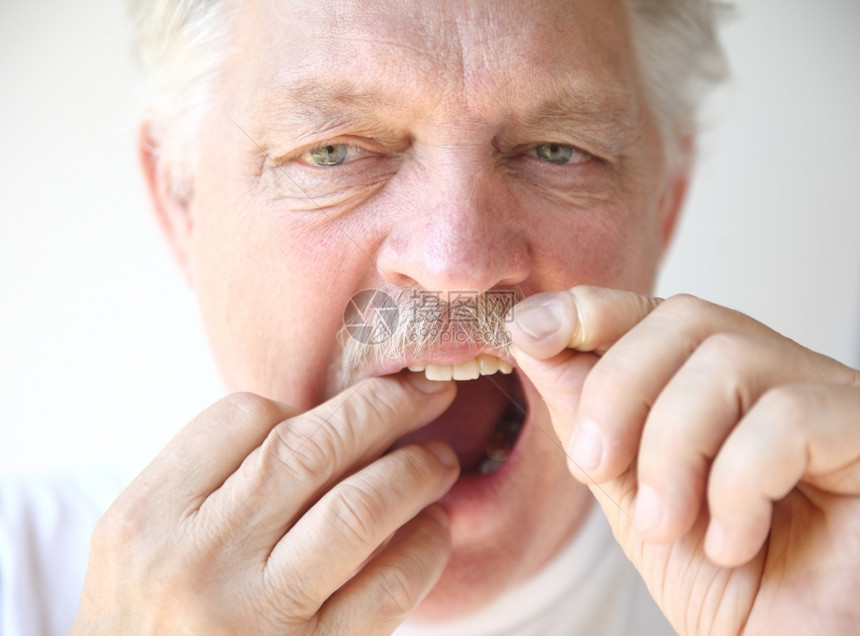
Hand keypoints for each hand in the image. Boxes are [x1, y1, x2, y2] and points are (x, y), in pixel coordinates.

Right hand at [71, 374, 458, 634]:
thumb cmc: (151, 623)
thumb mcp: (142, 546)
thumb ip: (212, 483)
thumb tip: (324, 425)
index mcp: (148, 518)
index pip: (245, 417)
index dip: (305, 406)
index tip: (338, 418)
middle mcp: (196, 561)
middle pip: (310, 450)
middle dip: (383, 408)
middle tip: (426, 392)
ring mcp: (254, 616)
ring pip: (356, 511)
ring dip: (413, 473)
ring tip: (440, 461)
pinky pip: (385, 588)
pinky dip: (424, 547)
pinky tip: (435, 529)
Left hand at [509, 286, 859, 634]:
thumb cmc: (724, 584)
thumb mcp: (629, 493)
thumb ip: (590, 417)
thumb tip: (536, 339)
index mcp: (718, 383)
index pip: (655, 312)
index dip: (589, 309)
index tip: (529, 331)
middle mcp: (776, 375)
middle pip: (686, 319)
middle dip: (617, 391)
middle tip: (594, 466)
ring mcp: (827, 397)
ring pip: (728, 362)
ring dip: (670, 452)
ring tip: (666, 523)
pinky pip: (790, 419)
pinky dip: (737, 485)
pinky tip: (733, 540)